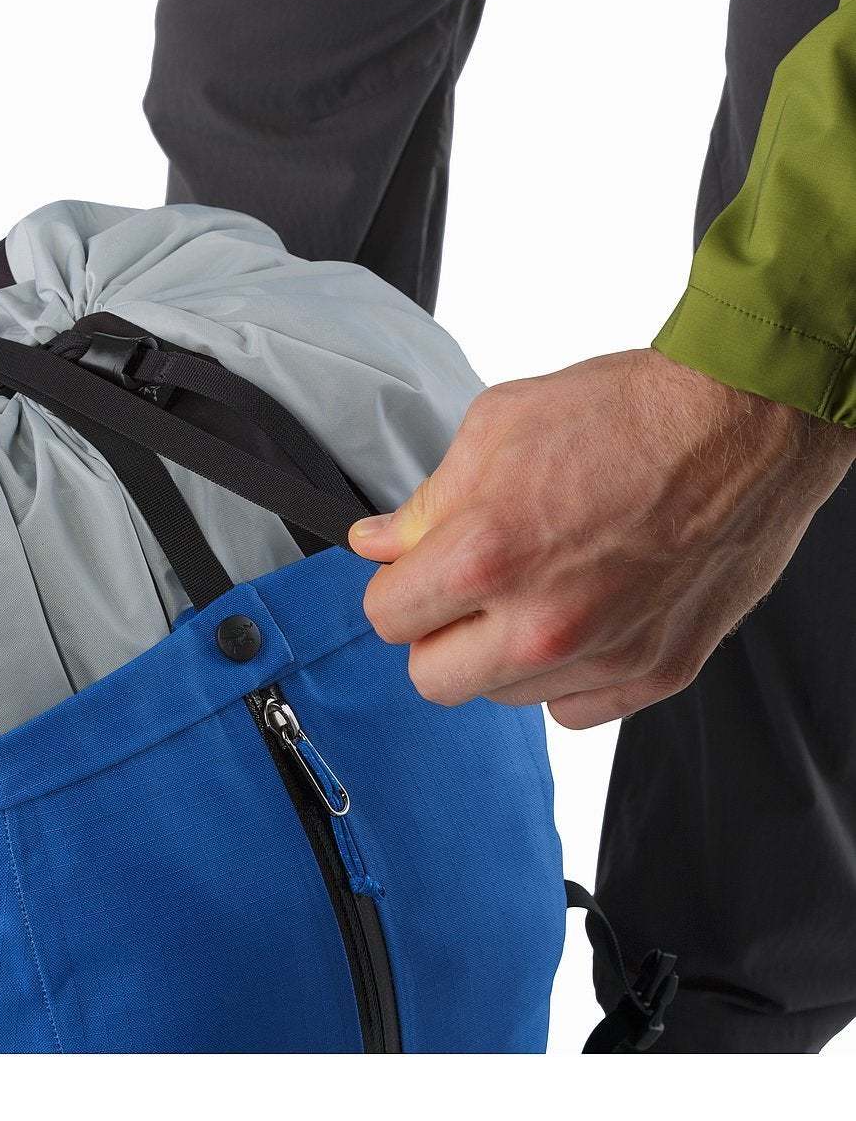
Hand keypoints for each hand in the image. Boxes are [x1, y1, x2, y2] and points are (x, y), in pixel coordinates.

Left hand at [349, 348, 855, 726]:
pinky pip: (571, 709)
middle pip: (433, 679)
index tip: (413, 571)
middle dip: (436, 633)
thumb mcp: (497, 428)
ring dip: (501, 654)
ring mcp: (603, 655)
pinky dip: (565, 674)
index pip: (387, 617)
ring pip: (503, 696)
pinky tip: (581, 615)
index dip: (395, 586)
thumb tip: (377, 544)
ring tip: (540, 585)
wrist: (743, 422)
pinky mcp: (654, 672)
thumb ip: (425, 503)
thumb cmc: (627, 412)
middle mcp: (542, 622)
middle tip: (465, 589)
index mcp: (487, 556)